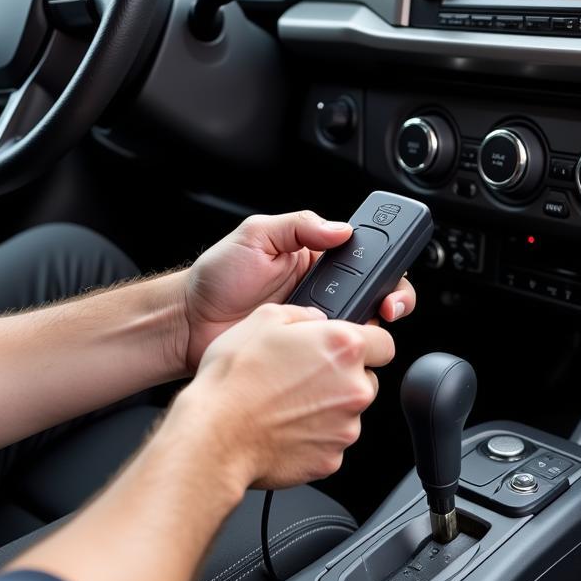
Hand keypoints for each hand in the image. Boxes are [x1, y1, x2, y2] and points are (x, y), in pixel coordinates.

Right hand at [168, 302, 395, 488]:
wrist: (215, 435)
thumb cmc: (234, 379)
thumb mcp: (262, 319)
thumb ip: (302, 314)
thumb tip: (315, 320)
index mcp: (342, 347)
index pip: (384, 343)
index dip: (365, 343)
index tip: (346, 349)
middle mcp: (353, 388)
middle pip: (365, 379)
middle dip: (341, 376)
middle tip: (302, 375)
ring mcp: (345, 428)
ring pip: (347, 412)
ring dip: (326, 407)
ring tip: (284, 402)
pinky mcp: (331, 459)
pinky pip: (329, 441)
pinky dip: (312, 435)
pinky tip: (282, 425)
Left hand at [180, 210, 415, 371]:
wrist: (189, 323)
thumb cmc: (217, 277)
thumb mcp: (256, 235)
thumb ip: (298, 225)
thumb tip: (340, 228)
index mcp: (316, 258)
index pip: (366, 257)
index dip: (387, 266)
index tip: (390, 276)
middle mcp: (323, 291)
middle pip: (376, 295)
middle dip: (391, 301)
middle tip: (385, 308)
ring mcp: (316, 324)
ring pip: (361, 329)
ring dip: (366, 329)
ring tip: (354, 328)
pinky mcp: (307, 354)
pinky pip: (336, 355)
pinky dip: (342, 355)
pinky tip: (334, 350)